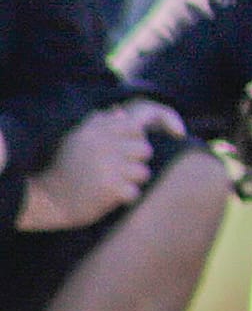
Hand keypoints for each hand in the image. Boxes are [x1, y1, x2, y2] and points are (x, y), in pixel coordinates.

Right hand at [17, 100, 180, 232]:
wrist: (47, 198)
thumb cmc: (64, 167)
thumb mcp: (77, 138)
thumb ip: (100, 123)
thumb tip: (120, 112)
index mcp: (96, 128)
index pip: (135, 128)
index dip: (133, 140)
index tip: (121, 151)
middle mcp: (104, 144)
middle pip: (144, 150)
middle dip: (135, 162)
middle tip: (119, 170)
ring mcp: (108, 166)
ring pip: (142, 172)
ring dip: (131, 181)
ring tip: (114, 183)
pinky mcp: (110, 188)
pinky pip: (134, 192)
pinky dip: (125, 197)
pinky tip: (110, 196)